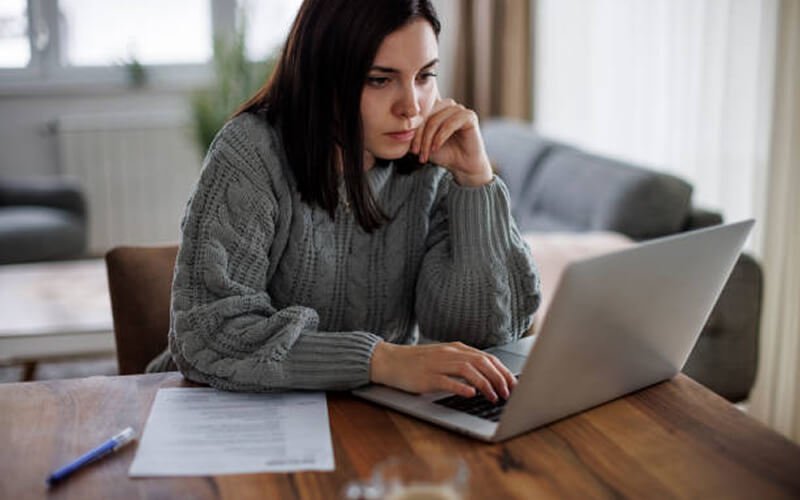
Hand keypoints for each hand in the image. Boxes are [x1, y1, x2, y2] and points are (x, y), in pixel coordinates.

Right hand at [369, 341, 516, 401]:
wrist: (390, 360)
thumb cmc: (418, 362)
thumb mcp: (444, 358)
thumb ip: (463, 364)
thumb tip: (488, 377)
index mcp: (456, 349)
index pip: (487, 358)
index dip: (503, 371)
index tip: (514, 384)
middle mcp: (450, 354)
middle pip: (481, 362)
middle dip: (499, 378)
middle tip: (509, 393)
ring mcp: (438, 364)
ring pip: (468, 370)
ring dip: (485, 384)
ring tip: (494, 396)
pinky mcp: (426, 377)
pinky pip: (446, 381)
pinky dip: (461, 387)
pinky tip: (471, 394)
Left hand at [410, 96, 492, 186]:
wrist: (463, 167)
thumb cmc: (444, 154)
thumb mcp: (423, 144)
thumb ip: (413, 134)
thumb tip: (397, 129)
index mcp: (437, 108)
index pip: (420, 114)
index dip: (413, 131)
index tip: (411, 150)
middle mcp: (449, 105)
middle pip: (427, 115)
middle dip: (419, 136)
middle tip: (416, 153)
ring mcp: (460, 109)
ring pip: (436, 119)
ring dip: (428, 138)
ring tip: (426, 153)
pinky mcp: (469, 116)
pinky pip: (450, 123)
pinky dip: (440, 136)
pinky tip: (436, 148)